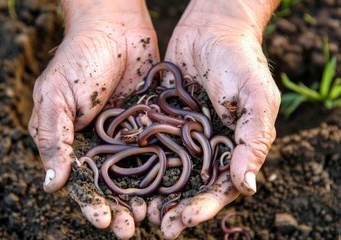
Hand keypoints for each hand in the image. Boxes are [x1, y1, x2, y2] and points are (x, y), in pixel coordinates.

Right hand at [28, 0, 158, 237]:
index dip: (91, 203)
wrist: (114, 27)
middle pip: (111, 185)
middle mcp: (103, 145)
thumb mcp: (56, 96)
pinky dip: (164, 170)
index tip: (103, 220)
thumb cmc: (79, 59)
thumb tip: (51, 185)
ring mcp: (129, 136)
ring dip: (143, 197)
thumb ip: (53, 138)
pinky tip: (171, 187)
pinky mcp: (151, 125)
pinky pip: (158, 151)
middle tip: (131, 229)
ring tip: (152, 218)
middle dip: (120, 208)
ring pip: (137, 174)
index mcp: (74, 142)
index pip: (82, 181)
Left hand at [156, 0, 280, 237]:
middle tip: (157, 224)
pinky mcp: (163, 120)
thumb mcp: (257, 99)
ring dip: (156, 192)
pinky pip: (152, 144)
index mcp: (233, 147)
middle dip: (176, 207)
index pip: (220, 187)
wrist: (212, 29)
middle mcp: (207, 146)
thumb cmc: (241, 62)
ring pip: (170, 171)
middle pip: (192, 185)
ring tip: (139, 210)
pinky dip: (141, 162)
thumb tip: (247, 186)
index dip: (203, 207)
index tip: (183, 221)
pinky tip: (128, 176)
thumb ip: (253, 141)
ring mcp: (184, 135)